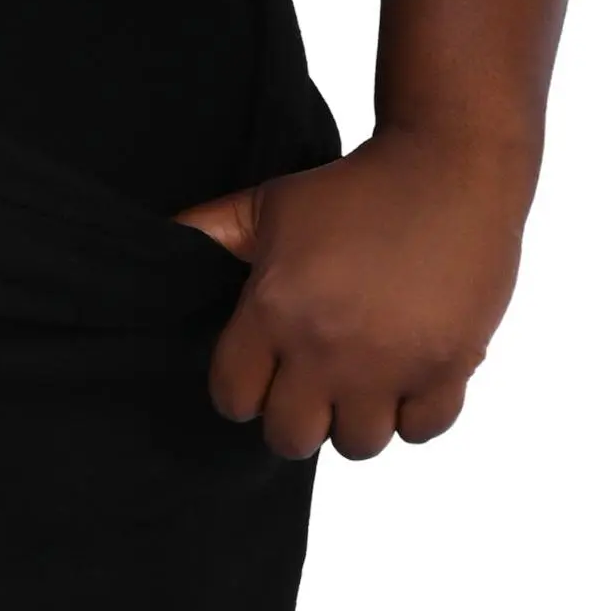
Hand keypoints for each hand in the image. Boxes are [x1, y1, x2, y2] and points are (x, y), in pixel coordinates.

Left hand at [171, 127, 534, 461]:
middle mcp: (325, 347)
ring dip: (358, 419)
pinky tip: (409, 377)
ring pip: (357, 444)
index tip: (267, 371)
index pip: (233, 400)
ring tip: (366, 382)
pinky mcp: (446, 366)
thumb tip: (160, 237)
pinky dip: (416, 414)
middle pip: (291, 439)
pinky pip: (421, 431)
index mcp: (273, 310)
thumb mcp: (270, 203)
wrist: (450, 165)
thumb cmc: (356, 185)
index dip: (246, 390)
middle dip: (299, 417)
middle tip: (317, 385)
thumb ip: (211, 232)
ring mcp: (388, 363)